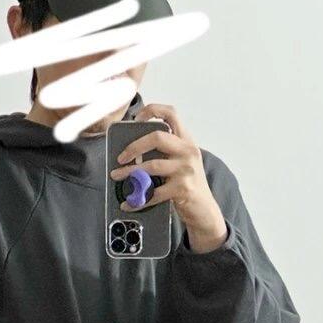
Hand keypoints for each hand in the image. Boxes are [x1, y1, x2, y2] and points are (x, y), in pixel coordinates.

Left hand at [110, 103, 227, 253]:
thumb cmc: (188, 185)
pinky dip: (138, 199)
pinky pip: (154, 192)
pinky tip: (129, 203)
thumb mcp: (181, 162)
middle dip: (134, 146)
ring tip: (117, 176)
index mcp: (186, 141)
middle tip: (120, 158)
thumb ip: (165, 152)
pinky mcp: (183, 188)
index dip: (152, 111)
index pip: (171, 114)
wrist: (205, 211)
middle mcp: (188, 151)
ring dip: (130, 173)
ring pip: (151, 166)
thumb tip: (131, 151)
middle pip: (157, 137)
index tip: (135, 118)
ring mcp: (186, 169)